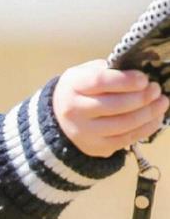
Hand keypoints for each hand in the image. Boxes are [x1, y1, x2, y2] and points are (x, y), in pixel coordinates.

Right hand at [53, 59, 168, 157]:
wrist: (59, 119)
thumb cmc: (81, 90)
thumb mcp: (86, 73)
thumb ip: (110, 71)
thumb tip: (141, 76)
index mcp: (73, 86)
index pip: (100, 82)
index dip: (125, 80)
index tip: (144, 79)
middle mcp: (75, 111)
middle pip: (114, 106)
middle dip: (141, 97)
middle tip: (156, 89)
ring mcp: (85, 132)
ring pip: (123, 125)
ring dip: (148, 113)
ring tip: (162, 102)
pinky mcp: (96, 147)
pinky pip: (126, 139)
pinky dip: (146, 128)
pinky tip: (156, 118)